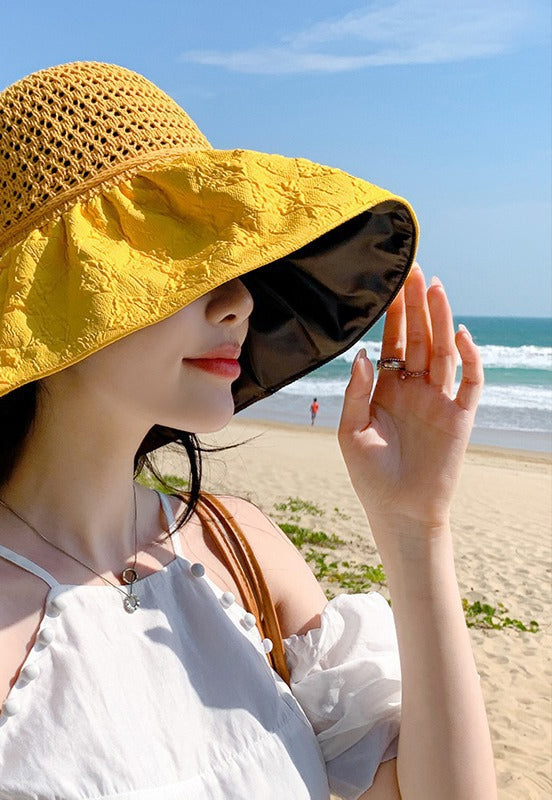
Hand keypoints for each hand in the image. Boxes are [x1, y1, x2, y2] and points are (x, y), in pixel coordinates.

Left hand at [337, 263, 483, 532]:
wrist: (397, 512)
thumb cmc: (369, 475)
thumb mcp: (351, 431)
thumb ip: (356, 392)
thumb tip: (362, 354)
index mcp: (388, 390)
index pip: (392, 343)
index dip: (392, 315)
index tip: (390, 284)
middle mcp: (415, 389)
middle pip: (419, 339)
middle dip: (416, 306)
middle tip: (413, 270)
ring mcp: (439, 401)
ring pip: (443, 351)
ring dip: (440, 320)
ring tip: (435, 287)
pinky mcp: (460, 417)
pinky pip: (470, 382)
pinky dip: (469, 357)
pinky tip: (459, 332)